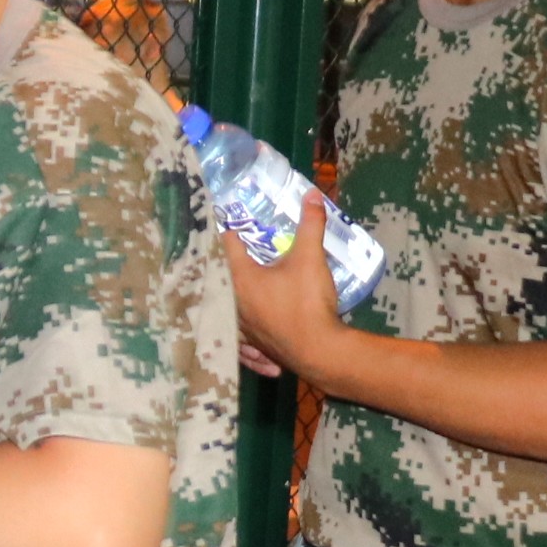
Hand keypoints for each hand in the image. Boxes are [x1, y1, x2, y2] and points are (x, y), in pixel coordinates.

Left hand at [224, 203, 345, 383]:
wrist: (319, 351)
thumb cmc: (307, 301)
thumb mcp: (310, 257)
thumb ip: (310, 224)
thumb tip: (311, 194)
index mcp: (240, 280)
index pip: (228, 246)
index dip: (231, 228)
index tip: (232, 217)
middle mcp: (235, 306)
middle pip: (227, 279)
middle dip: (233, 265)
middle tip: (243, 251)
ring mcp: (244, 330)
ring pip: (232, 312)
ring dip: (236, 302)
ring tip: (246, 290)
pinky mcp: (257, 347)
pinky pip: (245, 341)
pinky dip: (249, 340)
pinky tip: (256, 340)